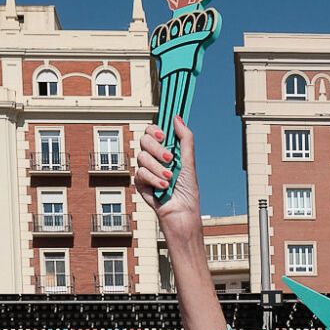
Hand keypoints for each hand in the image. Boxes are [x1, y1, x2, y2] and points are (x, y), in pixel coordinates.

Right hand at [135, 119, 199, 233]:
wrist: (182, 212)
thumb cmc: (188, 190)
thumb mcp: (189, 161)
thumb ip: (185, 139)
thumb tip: (177, 117)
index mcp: (165, 150)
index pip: (152, 131)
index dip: (155, 130)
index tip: (164, 137)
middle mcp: (153, 158)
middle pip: (144, 140)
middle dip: (157, 149)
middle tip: (171, 160)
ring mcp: (146, 170)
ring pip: (142, 157)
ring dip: (158, 168)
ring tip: (170, 179)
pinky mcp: (140, 183)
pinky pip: (140, 173)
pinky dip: (154, 179)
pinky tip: (163, 187)